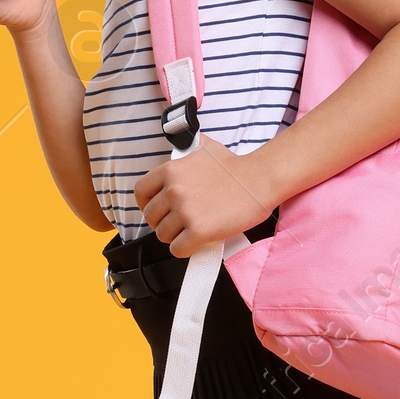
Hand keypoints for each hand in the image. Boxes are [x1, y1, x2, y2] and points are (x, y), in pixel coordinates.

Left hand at [134, 135, 274, 254]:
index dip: (146, 204)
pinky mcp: (198, 231)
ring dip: (175, 237)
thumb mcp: (204, 148)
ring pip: (163, 235)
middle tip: (177, 223)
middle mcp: (174, 190)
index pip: (141, 192)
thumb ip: (186, 152)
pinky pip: (178, 249)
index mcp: (171, 170)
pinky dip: (184, 249)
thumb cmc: (236, 166)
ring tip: (189, 232)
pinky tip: (195, 243)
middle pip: (151, 217)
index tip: (156, 209)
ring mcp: (185, 212)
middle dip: (162, 223)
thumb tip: (181, 150)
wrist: (258, 180)